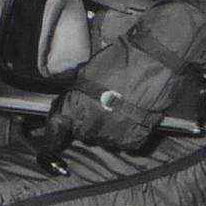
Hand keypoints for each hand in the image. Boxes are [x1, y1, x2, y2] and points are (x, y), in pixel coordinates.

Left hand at [49, 41, 163, 151]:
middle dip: (88, 124)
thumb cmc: (121, 59)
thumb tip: (72, 104)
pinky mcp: (134, 137)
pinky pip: (125, 144)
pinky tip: (133, 117)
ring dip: (108, 130)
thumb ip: (76, 94)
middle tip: (102, 107)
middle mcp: (90, 124)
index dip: (52, 139)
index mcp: (75, 106)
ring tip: (120, 110)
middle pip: (82, 135)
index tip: (51, 145)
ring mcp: (112, 134)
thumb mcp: (87, 73)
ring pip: (104, 141)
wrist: (153, 60)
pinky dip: (128, 134)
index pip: (55, 130)